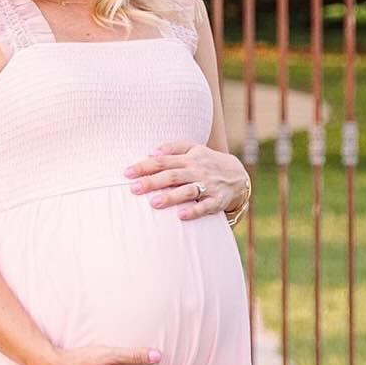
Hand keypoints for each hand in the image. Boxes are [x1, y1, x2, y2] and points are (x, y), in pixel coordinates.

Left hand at [123, 140, 247, 221]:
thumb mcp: (194, 149)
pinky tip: (181, 216)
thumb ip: (173, 148)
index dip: (144, 166)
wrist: (239, 176)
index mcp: (189, 158)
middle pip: (172, 176)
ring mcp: (208, 185)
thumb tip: (151, 152)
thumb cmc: (207, 163)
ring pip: (187, 191)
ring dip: (171, 197)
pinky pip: (206, 206)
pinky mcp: (218, 200)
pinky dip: (194, 211)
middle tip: (134, 189)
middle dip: (152, 182)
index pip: (163, 161)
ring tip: (153, 203)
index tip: (126, 173)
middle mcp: (197, 170)